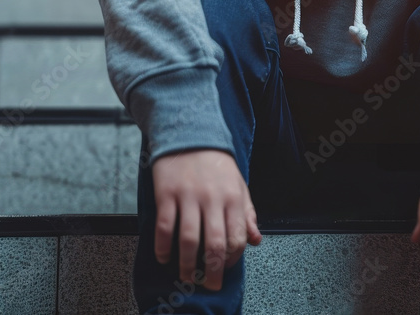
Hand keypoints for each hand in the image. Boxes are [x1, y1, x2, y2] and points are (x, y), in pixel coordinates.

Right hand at [151, 148, 262, 289]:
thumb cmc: (216, 164)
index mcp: (233, 198)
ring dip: (187, 265)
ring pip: (189, 240)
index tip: (226, 268)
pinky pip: (165, 226)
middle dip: (213, 271)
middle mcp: (213, 199)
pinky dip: (163, 247)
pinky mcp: (167, 194)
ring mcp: (188, 197)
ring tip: (187, 276)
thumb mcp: (239, 185)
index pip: (237, 237)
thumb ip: (248, 214)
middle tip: (209, 285)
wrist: (190, 133)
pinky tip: (164, 257)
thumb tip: (256, 241)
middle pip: (215, 244)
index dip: (233, 259)